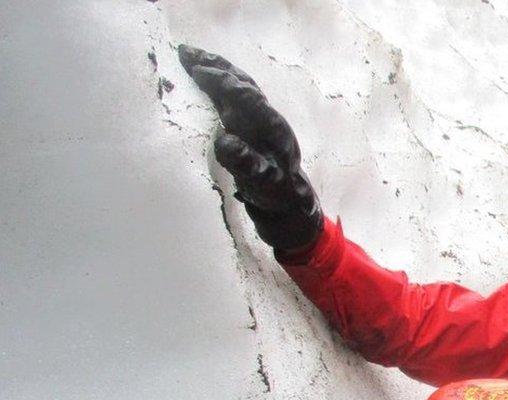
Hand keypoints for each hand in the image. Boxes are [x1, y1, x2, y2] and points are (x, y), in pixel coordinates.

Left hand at [178, 45, 322, 251]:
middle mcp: (272, 130)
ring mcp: (276, 155)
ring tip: (214, 82)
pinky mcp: (274, 183)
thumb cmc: (262, 167)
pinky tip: (226, 144)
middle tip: (196, 65)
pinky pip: (260, 168)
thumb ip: (224, 103)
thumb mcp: (243, 131)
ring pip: (264, 121)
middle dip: (226, 78)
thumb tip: (192, 65)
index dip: (216, 65)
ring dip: (241, 100)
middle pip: (252, 97)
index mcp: (262, 118)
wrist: (290, 208)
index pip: (240, 83)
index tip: (187, 53)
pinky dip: (244, 155)